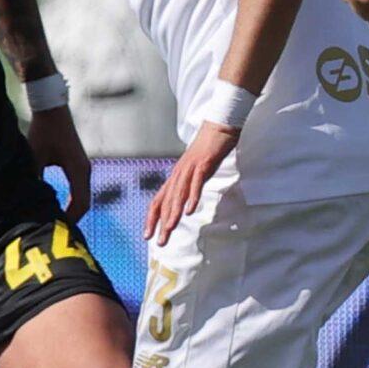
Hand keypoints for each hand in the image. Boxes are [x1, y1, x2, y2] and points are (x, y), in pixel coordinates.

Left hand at [26, 104, 91, 221]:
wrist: (52, 108)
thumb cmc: (44, 130)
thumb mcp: (35, 156)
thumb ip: (34, 178)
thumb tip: (28, 201)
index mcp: (77, 169)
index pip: (81, 203)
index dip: (70, 219)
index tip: (57, 229)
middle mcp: (84, 170)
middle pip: (84, 203)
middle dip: (72, 218)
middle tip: (57, 232)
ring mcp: (83, 167)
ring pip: (82, 196)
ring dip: (72, 210)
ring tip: (57, 222)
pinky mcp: (78, 164)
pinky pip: (79, 189)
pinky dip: (72, 200)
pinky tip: (58, 207)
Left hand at [147, 121, 238, 241]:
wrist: (220, 126)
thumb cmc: (209, 149)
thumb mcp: (196, 170)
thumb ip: (190, 185)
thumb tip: (186, 202)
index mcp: (176, 177)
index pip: (158, 200)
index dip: (152, 219)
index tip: (148, 236)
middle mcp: (178, 173)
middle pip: (166, 201)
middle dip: (161, 223)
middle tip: (160, 242)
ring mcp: (189, 168)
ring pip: (178, 194)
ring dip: (173, 213)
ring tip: (170, 229)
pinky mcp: (203, 163)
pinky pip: (196, 182)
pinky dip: (193, 196)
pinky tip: (191, 210)